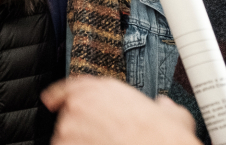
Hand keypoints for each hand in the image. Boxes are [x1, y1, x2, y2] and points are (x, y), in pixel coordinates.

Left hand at [42, 75, 200, 144]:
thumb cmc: (161, 137)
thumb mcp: (172, 115)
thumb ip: (163, 107)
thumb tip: (165, 107)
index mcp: (105, 90)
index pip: (73, 86)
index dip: (60, 93)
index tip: (52, 100)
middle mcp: (82, 103)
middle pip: (70, 115)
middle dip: (81, 128)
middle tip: (101, 138)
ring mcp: (70, 126)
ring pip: (66, 137)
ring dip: (79, 143)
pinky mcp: (64, 144)